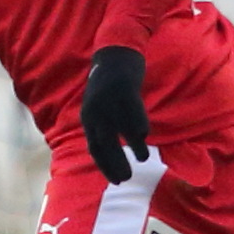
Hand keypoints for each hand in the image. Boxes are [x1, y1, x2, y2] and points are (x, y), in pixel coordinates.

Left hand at [80, 46, 151, 184]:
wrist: (115, 54)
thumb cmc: (109, 83)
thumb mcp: (97, 105)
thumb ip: (100, 125)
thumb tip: (107, 151)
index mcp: (88, 116)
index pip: (94, 148)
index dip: (105, 166)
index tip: (116, 180)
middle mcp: (96, 112)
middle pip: (105, 144)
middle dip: (116, 164)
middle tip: (126, 179)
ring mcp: (110, 103)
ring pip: (121, 133)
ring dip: (132, 149)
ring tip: (142, 159)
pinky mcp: (125, 93)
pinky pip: (135, 117)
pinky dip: (140, 130)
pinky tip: (145, 137)